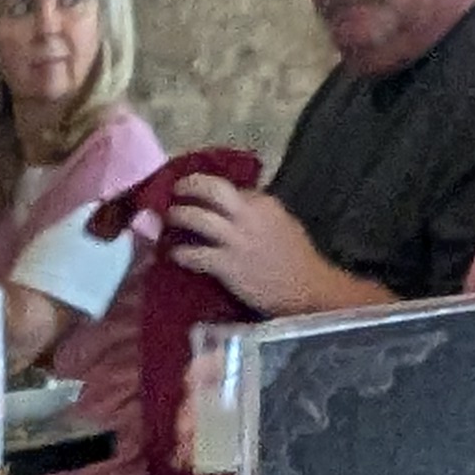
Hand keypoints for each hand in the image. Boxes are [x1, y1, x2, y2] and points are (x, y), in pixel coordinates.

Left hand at [163, 180, 339, 316]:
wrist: (305, 289)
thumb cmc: (297, 259)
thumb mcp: (282, 223)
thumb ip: (259, 213)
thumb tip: (239, 207)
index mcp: (263, 203)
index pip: (232, 188)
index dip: (212, 188)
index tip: (200, 190)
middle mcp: (248, 215)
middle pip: (213, 190)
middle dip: (191, 185)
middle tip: (176, 188)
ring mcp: (236, 240)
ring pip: (199, 218)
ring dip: (180, 215)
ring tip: (169, 217)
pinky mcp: (227, 266)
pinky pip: (197, 255)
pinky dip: (182, 253)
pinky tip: (173, 254)